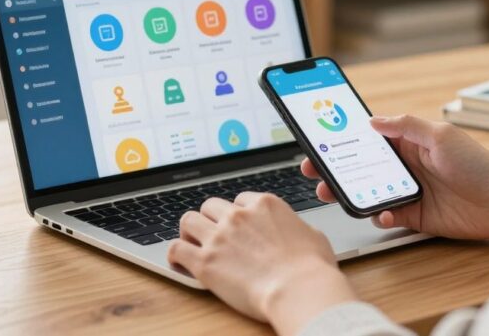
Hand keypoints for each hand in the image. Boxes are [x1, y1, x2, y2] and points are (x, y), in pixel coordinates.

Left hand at [168, 192, 357, 334]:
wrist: (298, 289)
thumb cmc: (311, 267)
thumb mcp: (313, 235)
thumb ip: (297, 227)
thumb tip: (297, 232)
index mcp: (264, 204)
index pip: (240, 200)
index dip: (238, 214)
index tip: (238, 227)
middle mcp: (238, 215)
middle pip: (211, 206)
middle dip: (212, 219)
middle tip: (214, 235)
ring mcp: (219, 237)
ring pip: (188, 220)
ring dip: (190, 231)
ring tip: (193, 244)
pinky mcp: (205, 262)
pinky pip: (176, 249)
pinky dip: (175, 253)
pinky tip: (180, 261)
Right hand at [303, 115, 488, 239]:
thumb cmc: (479, 164)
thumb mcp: (440, 136)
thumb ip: (405, 126)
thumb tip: (374, 119)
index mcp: (409, 143)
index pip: (368, 138)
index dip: (344, 139)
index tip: (321, 141)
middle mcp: (405, 166)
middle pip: (361, 166)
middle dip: (335, 168)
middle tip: (314, 170)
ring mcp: (408, 191)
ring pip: (367, 192)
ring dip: (348, 192)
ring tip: (333, 192)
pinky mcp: (414, 215)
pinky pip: (386, 216)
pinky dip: (378, 215)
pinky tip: (381, 213)